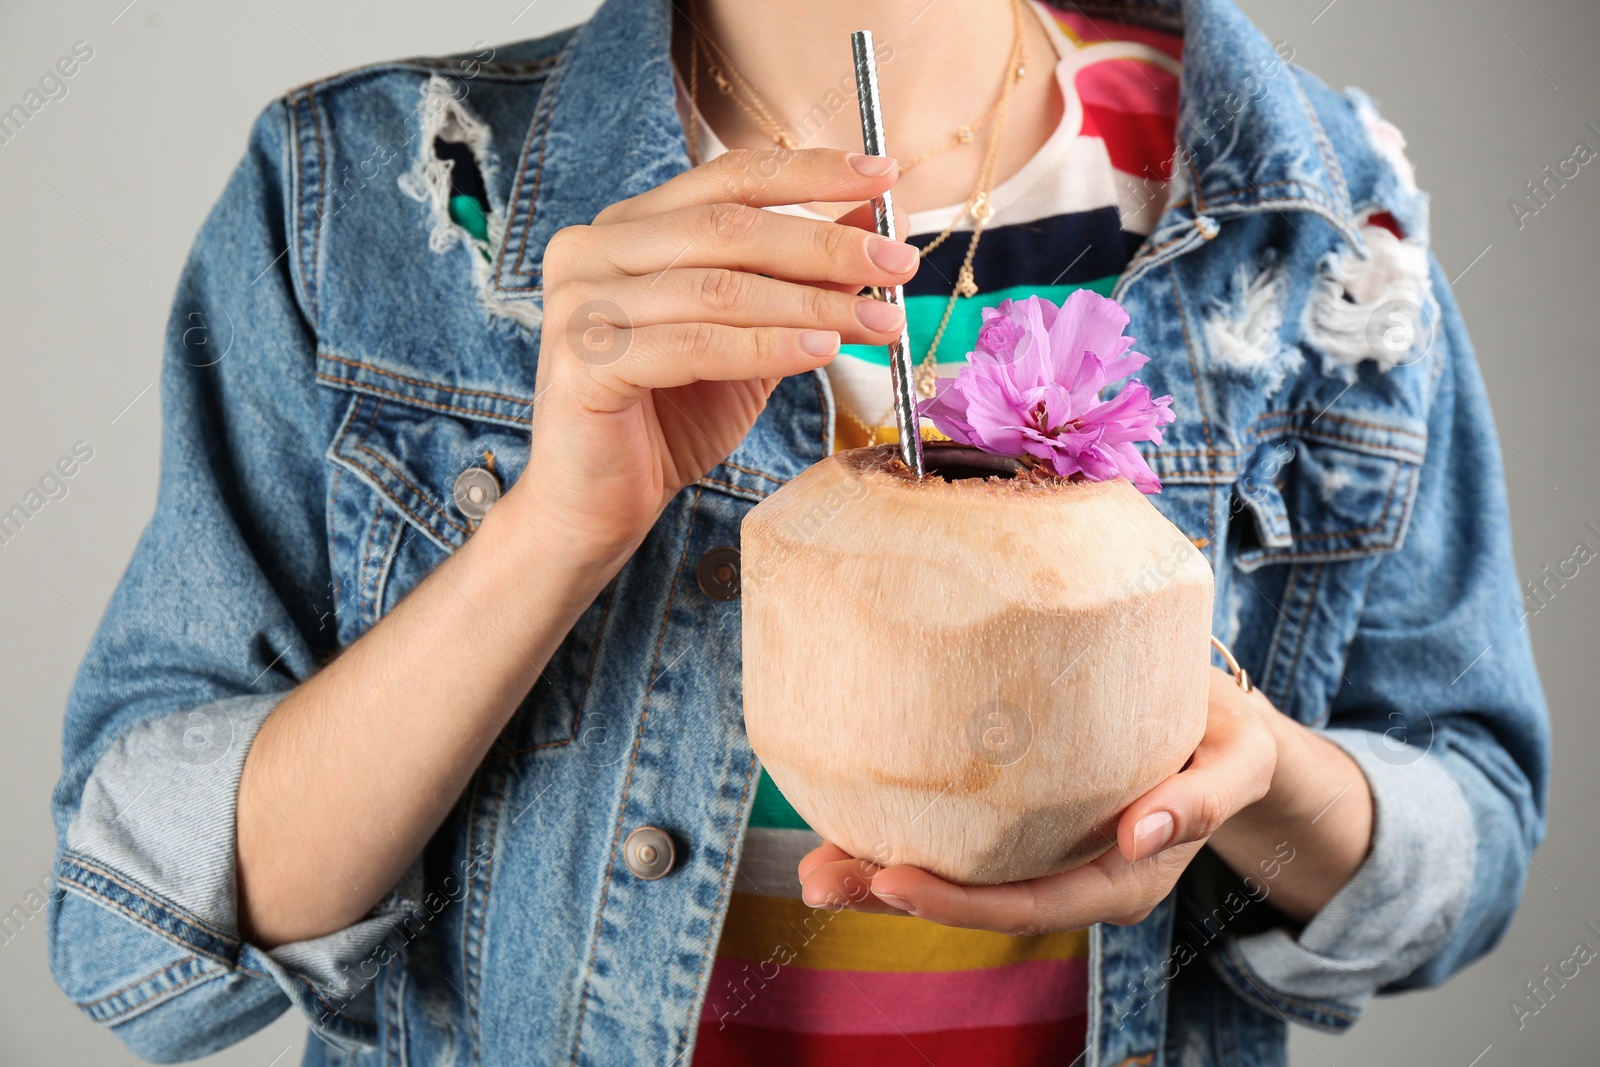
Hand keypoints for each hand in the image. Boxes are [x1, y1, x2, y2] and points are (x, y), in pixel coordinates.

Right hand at [512, 148, 914, 564]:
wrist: (599, 504)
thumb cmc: (671, 418)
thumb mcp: (754, 336)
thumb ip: (801, 278)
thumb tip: (878, 223)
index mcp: (631, 226)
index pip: (729, 178)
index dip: (810, 173)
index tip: (885, 178)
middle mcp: (594, 248)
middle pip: (729, 228)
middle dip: (826, 246)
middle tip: (899, 264)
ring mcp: (581, 301)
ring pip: (718, 287)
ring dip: (812, 304)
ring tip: (880, 321)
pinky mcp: (583, 360)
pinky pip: (693, 345)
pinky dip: (764, 348)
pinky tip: (820, 354)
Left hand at [797, 667, 1277, 933]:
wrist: (1224, 731)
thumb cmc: (1230, 740)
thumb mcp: (1241, 760)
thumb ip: (1205, 798)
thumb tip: (1142, 833)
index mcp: (1123, 877)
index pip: (1030, 903)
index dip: (960, 903)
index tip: (893, 881)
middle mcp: (1074, 876)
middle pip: (976, 901)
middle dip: (894, 898)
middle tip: (820, 876)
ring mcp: (1045, 854)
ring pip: (958, 878)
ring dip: (880, 876)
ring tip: (812, 865)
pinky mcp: (1023, 822)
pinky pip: (960, 841)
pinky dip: (902, 834)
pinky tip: (846, 824)